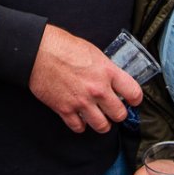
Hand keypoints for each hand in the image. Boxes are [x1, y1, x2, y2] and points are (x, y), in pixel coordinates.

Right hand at [28, 25, 142, 132]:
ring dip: (102, 124)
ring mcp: (81, 101)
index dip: (135, 99)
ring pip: (102, 126)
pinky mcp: (65, 109)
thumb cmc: (64, 47)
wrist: (39, 52)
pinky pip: (78, 127)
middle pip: (119, 114)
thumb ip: (105, 69)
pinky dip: (80, 125)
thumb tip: (112, 80)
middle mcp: (97, 89)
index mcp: (107, 72)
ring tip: (100, 119)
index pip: (134, 93)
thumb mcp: (93, 53)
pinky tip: (80, 119)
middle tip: (114, 111)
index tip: (132, 100)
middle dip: (118, 114)